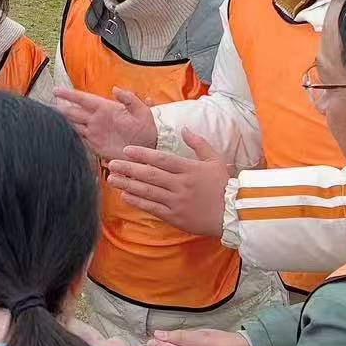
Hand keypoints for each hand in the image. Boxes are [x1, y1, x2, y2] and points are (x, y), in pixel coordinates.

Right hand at [54, 86, 157, 160]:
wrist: (150, 148)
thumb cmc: (148, 128)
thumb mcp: (142, 111)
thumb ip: (130, 99)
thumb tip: (115, 89)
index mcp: (106, 108)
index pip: (84, 99)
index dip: (70, 95)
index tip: (56, 90)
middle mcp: (98, 119)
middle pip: (74, 112)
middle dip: (60, 108)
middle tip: (44, 106)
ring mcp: (96, 133)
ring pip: (74, 125)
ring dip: (62, 122)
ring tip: (47, 118)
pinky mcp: (97, 146)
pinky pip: (80, 140)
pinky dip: (69, 137)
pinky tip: (60, 135)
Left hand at [106, 131, 230, 237]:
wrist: (233, 214)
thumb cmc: (224, 186)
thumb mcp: (215, 160)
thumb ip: (199, 144)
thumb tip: (184, 128)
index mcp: (189, 169)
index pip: (161, 159)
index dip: (142, 154)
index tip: (126, 150)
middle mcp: (180, 185)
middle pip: (150, 175)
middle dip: (129, 168)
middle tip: (111, 163)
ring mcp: (176, 202)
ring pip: (148, 192)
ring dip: (128, 185)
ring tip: (112, 179)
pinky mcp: (175, 217)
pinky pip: (152, 208)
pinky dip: (138, 202)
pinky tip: (125, 196)